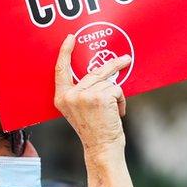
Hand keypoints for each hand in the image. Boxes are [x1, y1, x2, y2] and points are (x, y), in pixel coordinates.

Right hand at [54, 34, 130, 150]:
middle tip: (126, 59)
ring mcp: (84, 95)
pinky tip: (117, 113)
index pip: (60, 70)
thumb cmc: (94, 130)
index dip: (65, 52)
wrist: (102, 148)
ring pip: (108, 82)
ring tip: (114, 110)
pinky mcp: (99, 97)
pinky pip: (116, 89)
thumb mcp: (80, 109)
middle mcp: (70, 95)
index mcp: (62, 98)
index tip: (71, 38)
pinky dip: (121, 100)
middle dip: (113, 66)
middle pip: (94, 71)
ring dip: (116, 95)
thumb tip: (100, 72)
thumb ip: (82, 91)